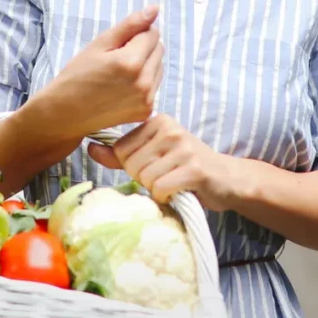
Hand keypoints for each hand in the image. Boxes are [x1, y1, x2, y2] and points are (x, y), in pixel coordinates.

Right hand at [39, 6, 163, 137]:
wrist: (65, 113)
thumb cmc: (78, 75)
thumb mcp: (100, 44)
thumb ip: (130, 25)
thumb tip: (155, 8)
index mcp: (131, 62)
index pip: (152, 33)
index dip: (135, 34)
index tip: (117, 44)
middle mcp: (143, 83)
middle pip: (159, 49)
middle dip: (142, 48)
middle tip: (116, 58)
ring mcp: (146, 99)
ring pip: (159, 67)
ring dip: (145, 64)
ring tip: (119, 73)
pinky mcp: (146, 111)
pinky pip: (154, 85)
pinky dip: (143, 82)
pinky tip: (122, 87)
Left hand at [88, 114, 236, 211]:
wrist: (227, 179)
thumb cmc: (185, 168)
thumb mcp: (153, 155)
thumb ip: (120, 154)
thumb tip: (90, 148)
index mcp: (158, 121)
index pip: (121, 149)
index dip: (133, 166)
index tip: (155, 166)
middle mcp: (171, 129)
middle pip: (131, 165)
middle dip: (145, 179)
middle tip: (166, 176)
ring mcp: (184, 147)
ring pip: (145, 178)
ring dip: (157, 189)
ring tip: (175, 182)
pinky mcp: (194, 169)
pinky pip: (160, 188)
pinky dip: (167, 196)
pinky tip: (180, 190)